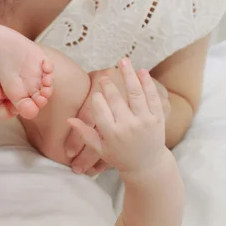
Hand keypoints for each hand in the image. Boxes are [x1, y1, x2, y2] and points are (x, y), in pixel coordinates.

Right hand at [67, 59, 169, 173]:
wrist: (148, 165)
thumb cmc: (120, 156)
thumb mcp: (100, 148)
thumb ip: (85, 133)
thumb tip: (68, 120)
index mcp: (112, 134)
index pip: (100, 110)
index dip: (96, 99)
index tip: (95, 93)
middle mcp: (128, 127)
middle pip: (116, 100)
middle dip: (109, 85)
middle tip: (105, 77)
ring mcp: (144, 122)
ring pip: (135, 93)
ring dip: (129, 75)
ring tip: (123, 61)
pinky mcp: (157, 118)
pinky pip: (152, 97)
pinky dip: (147, 83)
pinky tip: (142, 71)